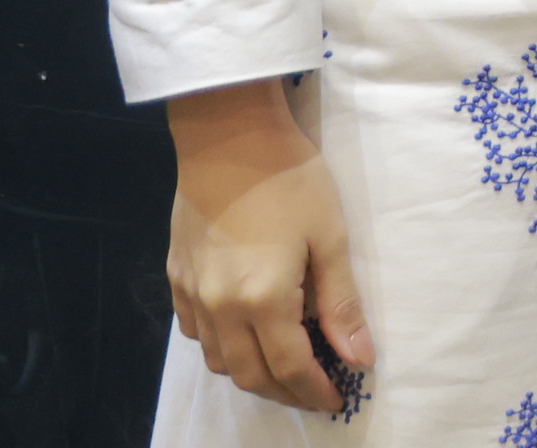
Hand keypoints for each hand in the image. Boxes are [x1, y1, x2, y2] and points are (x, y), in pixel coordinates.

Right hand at [165, 78, 369, 412]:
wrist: (229, 136)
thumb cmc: (291, 179)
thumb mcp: (330, 238)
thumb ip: (341, 304)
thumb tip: (360, 357)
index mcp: (262, 300)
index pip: (290, 367)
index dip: (314, 390)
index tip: (337, 399)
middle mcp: (219, 307)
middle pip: (249, 374)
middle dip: (284, 392)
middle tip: (314, 391)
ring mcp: (191, 293)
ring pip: (218, 360)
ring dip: (251, 373)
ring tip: (284, 368)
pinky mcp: (176, 276)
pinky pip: (195, 332)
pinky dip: (221, 346)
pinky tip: (243, 334)